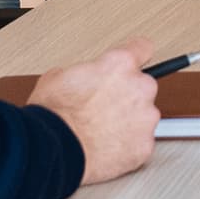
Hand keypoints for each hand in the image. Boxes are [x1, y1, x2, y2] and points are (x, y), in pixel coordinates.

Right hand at [31, 40, 160, 180]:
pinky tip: (106, 146)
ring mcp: (146, 118)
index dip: (135, 55)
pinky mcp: (145, 146)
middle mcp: (139, 88)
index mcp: (120, 64)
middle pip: (142, 86)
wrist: (53, 151)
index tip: (133, 62)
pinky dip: (127, 144)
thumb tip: (82, 78)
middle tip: (103, 106)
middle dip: (126, 95)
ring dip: (128, 121)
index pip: (142, 48)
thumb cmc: (54, 116)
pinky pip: (141, 142)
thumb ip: (83, 72)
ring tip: (101, 130)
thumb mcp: (58, 76)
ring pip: (143, 116)